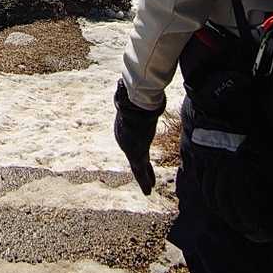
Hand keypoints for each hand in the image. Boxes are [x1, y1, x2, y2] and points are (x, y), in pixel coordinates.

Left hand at [113, 79, 162, 194]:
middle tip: (144, 178)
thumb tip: (124, 80)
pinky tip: (148, 191)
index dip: (137, 149)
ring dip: (144, 179)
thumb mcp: (132, 98)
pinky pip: (141, 172)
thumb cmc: (135, 99)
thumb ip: (128, 93)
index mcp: (124, 128)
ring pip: (138, 167)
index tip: (141, 155)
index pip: (131, 140)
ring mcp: (129, 148)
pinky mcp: (136, 155)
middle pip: (135, 156)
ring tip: (148, 189)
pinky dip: (145, 182)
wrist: (134, 106)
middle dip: (141, 167)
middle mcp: (124, 139)